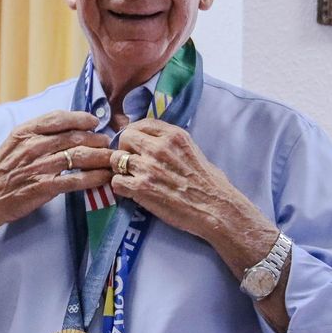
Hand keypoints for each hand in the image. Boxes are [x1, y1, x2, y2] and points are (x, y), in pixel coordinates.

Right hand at [0, 110, 114, 234]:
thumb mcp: (11, 145)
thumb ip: (35, 135)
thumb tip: (62, 129)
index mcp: (24, 132)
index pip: (58, 118)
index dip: (81, 118)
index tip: (94, 122)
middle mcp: (33, 146)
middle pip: (74, 137)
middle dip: (96, 138)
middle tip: (108, 142)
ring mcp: (39, 167)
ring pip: (79, 156)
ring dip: (100, 157)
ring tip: (112, 159)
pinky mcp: (44, 187)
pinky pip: (76, 180)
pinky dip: (93, 178)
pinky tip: (104, 178)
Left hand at [112, 118, 275, 267]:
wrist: (215, 208)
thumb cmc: (209, 183)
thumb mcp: (192, 149)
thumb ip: (171, 143)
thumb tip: (153, 142)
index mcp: (173, 135)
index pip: (141, 123)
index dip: (135, 134)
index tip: (136, 144)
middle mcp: (158, 147)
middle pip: (125, 137)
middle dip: (124, 149)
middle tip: (131, 162)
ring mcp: (148, 167)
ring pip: (116, 159)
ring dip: (120, 169)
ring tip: (130, 178)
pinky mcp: (141, 188)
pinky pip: (116, 182)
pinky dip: (120, 187)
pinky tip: (131, 192)